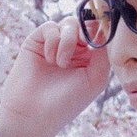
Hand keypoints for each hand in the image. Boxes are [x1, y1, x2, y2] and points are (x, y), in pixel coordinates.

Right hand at [0, 16, 110, 136]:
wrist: (33, 113)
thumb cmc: (66, 102)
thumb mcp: (95, 79)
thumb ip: (104, 53)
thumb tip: (103, 30)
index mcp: (89, 59)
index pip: (100, 34)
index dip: (103, 30)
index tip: (100, 38)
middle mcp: (73, 50)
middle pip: (86, 23)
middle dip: (86, 31)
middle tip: (83, 44)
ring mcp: (54, 45)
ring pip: (69, 23)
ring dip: (69, 40)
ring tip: (61, 63)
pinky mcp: (36, 42)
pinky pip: (50, 26)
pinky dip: (53, 40)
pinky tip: (50, 59)